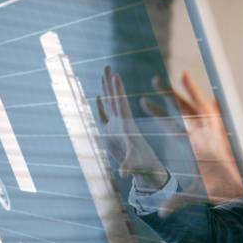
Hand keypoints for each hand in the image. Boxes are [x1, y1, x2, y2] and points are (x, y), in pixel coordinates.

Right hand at [96, 66, 168, 189]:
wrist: (144, 168)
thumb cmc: (143, 165)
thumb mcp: (135, 164)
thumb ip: (129, 166)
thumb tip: (125, 175)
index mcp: (127, 125)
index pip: (121, 103)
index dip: (118, 90)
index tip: (116, 75)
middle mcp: (122, 122)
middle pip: (115, 98)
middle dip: (111, 83)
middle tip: (107, 67)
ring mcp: (116, 126)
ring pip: (110, 103)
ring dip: (106, 90)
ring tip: (103, 75)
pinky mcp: (111, 133)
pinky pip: (104, 115)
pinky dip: (100, 105)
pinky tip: (98, 96)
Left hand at [141, 71, 242, 200]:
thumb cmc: (228, 186)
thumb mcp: (196, 193)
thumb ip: (177, 200)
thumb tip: (161, 213)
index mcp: (194, 145)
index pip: (171, 128)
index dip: (157, 119)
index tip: (143, 107)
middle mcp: (201, 134)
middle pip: (178, 113)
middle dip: (164, 101)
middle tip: (150, 86)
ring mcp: (211, 129)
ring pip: (192, 106)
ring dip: (182, 92)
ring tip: (170, 76)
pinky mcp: (221, 129)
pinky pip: (210, 107)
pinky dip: (201, 95)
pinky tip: (194, 82)